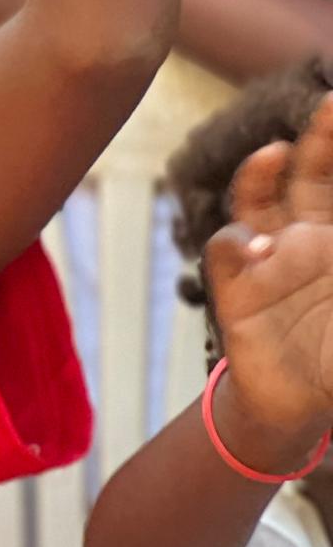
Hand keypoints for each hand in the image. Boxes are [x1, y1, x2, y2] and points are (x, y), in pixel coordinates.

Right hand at [206, 96, 332, 453]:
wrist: (299, 408)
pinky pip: (226, 252)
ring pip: (257, 200)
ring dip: (260, 174)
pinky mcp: (235, 289)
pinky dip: (236, 243)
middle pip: (309, 175)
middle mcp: (305, 238)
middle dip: (320, 139)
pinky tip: (256, 249)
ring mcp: (267, 259)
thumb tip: (281, 240)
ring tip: (272, 154)